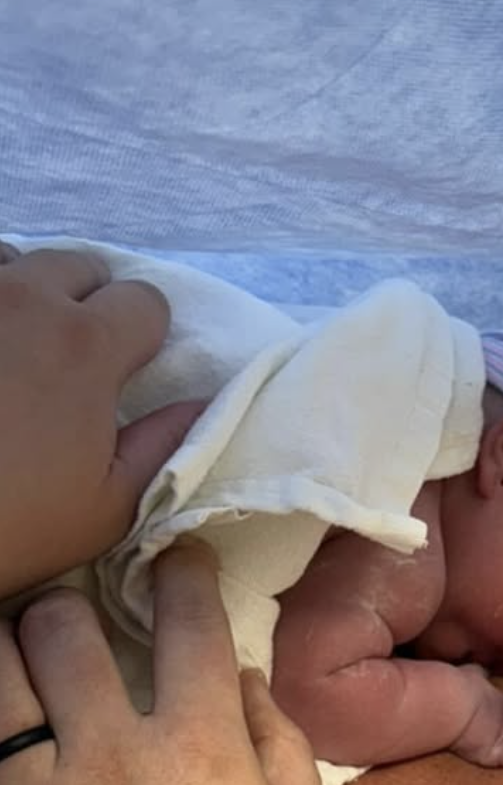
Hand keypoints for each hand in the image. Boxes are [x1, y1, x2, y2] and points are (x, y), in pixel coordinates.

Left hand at [0, 243, 205, 598]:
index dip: (145, 339)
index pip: (146, 302)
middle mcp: (25, 297)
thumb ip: (163, 448)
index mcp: (87, 346)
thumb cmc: (9, 525)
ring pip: (12, 259)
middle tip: (69, 363)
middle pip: (80, 265)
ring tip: (11, 344)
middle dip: (87, 303)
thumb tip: (201, 405)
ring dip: (23, 291)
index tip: (128, 375)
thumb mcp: (104, 510)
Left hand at [0, 545, 332, 784]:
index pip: (185, 622)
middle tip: (71, 623)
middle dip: (66, 608)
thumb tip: (238, 678)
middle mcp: (107, 762)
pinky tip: (10, 766)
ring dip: (4, 662)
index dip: (182, 574)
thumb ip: (276, 741)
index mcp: (199, 750)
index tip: (176, 562)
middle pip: (59, 631)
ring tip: (16, 676)